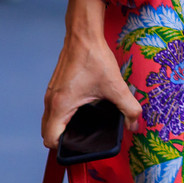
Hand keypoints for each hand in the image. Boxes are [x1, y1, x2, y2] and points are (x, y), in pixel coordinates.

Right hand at [41, 0, 141, 149]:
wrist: (83, 34)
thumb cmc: (94, 58)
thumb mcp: (115, 85)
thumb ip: (128, 108)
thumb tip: (135, 124)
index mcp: (61, 105)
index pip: (50, 140)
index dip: (63, 148)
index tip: (79, 146)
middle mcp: (51, 101)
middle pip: (48, 132)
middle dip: (63, 140)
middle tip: (83, 140)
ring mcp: (51, 93)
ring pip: (50, 120)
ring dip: (62, 127)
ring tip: (83, 128)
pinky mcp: (55, 87)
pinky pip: (53, 109)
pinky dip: (62, 115)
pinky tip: (81, 112)